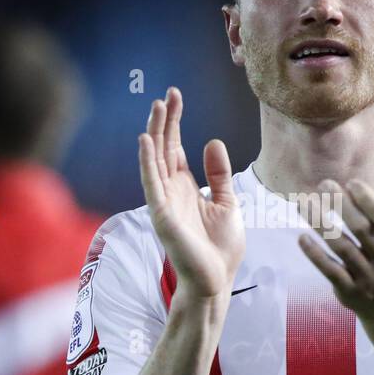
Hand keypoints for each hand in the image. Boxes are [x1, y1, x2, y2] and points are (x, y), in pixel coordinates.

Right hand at [138, 87, 244, 298]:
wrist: (216, 280)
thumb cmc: (220, 248)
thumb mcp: (227, 202)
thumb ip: (218, 174)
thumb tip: (212, 141)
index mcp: (185, 187)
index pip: (174, 147)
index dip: (174, 122)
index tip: (176, 96)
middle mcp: (170, 191)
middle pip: (162, 148)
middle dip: (164, 120)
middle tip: (167, 94)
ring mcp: (163, 202)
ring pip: (155, 160)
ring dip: (154, 133)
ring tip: (157, 107)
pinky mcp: (161, 215)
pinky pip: (151, 183)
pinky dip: (147, 161)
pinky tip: (146, 139)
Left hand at [297, 158, 373, 318]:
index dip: (368, 201)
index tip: (351, 183)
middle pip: (361, 230)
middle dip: (341, 205)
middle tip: (324, 184)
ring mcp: (367, 277)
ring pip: (341, 248)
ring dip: (321, 224)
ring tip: (304, 203)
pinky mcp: (348, 290)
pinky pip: (329, 270)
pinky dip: (315, 254)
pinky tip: (302, 237)